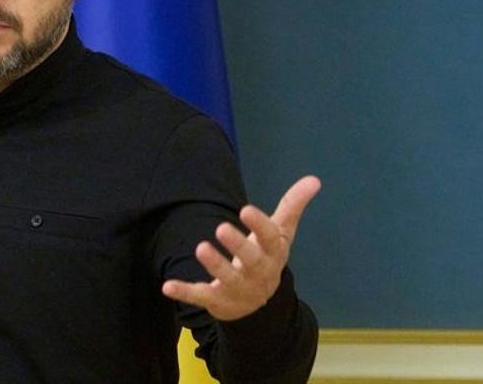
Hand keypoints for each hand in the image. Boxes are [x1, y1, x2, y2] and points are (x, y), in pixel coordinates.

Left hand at [161, 175, 320, 320]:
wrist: (258, 302)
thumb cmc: (266, 257)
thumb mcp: (280, 233)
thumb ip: (292, 206)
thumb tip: (314, 179)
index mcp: (273, 254)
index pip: (271, 239)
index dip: (259, 225)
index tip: (246, 209)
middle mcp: (259, 273)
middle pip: (251, 260)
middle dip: (238, 245)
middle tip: (221, 228)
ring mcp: (238, 289)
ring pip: (227, 278)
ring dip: (215, 264)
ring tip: (200, 247)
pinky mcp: (217, 300)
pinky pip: (201, 296)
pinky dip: (185, 292)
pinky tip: (167, 286)